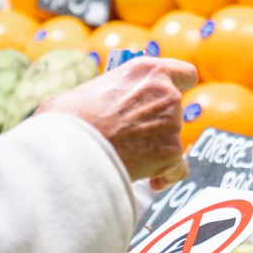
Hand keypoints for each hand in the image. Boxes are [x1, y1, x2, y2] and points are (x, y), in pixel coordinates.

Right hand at [38, 57, 196, 183]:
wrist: (67, 148)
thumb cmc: (69, 118)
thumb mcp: (88, 90)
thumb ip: (111, 94)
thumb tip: (103, 107)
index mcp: (148, 71)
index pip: (185, 74)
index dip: (179, 87)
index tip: (168, 99)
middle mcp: (167, 94)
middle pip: (175, 111)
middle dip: (157, 124)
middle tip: (130, 137)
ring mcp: (172, 124)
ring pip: (173, 139)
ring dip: (156, 149)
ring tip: (126, 158)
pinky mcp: (171, 152)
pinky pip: (177, 168)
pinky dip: (166, 175)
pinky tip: (150, 181)